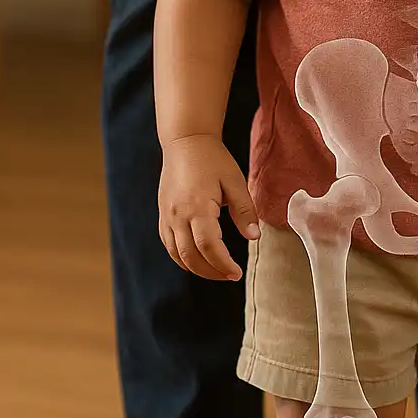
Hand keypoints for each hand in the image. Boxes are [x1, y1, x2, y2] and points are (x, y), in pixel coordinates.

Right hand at [158, 136, 260, 281]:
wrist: (185, 141)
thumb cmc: (213, 159)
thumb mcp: (235, 182)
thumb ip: (245, 211)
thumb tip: (254, 237)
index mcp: (198, 206)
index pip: (209, 246)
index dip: (223, 264)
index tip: (237, 273)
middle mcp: (178, 215)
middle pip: (191, 256)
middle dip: (212, 272)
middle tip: (231, 276)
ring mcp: (167, 216)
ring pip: (177, 254)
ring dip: (197, 268)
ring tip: (217, 272)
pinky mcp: (162, 215)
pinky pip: (169, 245)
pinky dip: (182, 258)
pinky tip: (198, 260)